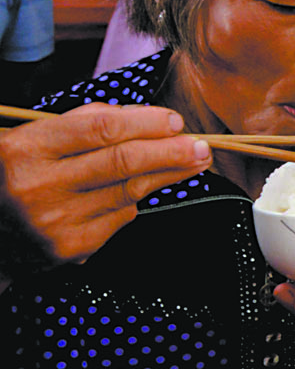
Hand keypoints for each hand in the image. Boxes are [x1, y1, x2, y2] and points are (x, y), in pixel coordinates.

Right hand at [0, 104, 209, 264]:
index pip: (101, 130)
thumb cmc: (18, 170)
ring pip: (128, 192)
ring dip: (166, 176)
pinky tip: (138, 191)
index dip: (146, 123)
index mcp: (26, 148)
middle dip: (172, 152)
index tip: (176, 121)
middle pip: (123, 163)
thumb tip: (150, 119)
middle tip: (203, 146)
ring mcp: (53, 222)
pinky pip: (120, 218)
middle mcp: (37, 186)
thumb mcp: (36, 135)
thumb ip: (87, 122)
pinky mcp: (68, 249)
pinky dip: (133, 201)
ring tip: (191, 162)